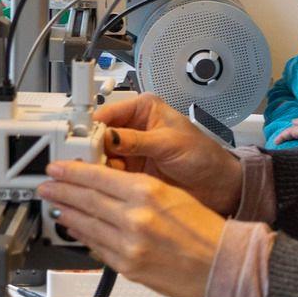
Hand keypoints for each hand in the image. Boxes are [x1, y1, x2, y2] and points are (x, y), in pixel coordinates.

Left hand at [38, 161, 226, 296]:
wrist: (221, 264)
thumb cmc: (204, 231)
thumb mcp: (172, 195)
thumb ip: (138, 190)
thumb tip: (107, 186)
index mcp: (148, 192)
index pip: (99, 177)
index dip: (72, 172)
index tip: (57, 168)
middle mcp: (136, 217)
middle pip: (87, 199)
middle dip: (62, 191)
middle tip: (47, 186)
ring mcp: (129, 245)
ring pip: (86, 224)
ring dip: (67, 213)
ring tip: (56, 205)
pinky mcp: (128, 267)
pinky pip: (97, 248)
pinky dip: (83, 236)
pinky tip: (76, 229)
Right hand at [93, 93, 241, 214]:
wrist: (218, 186)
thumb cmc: (204, 156)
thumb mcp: (170, 144)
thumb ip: (137, 141)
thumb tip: (109, 136)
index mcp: (144, 110)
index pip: (108, 114)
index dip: (92, 127)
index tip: (79, 140)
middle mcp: (132, 129)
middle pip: (99, 136)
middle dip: (89, 148)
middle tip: (80, 160)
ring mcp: (130, 153)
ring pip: (100, 156)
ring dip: (94, 166)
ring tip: (89, 174)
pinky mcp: (130, 174)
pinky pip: (109, 174)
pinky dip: (103, 180)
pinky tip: (101, 184)